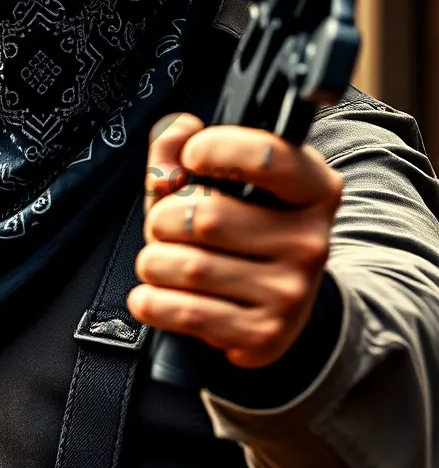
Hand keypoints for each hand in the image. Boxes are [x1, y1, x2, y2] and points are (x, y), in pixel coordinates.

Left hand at [127, 114, 342, 367]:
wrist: (276, 308)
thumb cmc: (241, 232)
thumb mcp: (220, 180)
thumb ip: (185, 147)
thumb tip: (177, 133)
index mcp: (314, 189)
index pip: (266, 155)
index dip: (214, 148)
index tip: (192, 157)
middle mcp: (310, 240)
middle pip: (206, 216)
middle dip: (163, 218)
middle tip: (166, 225)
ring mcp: (290, 292)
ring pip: (187, 266)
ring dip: (153, 261)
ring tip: (161, 261)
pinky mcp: (264, 334)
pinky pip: (185, 312)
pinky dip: (153, 301)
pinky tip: (155, 294)